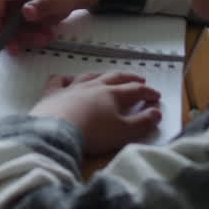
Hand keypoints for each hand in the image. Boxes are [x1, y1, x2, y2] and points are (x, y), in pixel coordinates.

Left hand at [29, 72, 161, 155]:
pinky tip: (67, 80)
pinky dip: (64, 79)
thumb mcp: (123, 133)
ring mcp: (71, 88)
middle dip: (129, 79)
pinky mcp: (52, 94)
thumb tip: (157, 112)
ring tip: (108, 77)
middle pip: (115, 78)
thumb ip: (142, 123)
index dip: (147, 93)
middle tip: (139, 80)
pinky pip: (58, 81)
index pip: (135, 91)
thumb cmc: (93, 133)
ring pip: (89, 76)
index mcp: (112, 95)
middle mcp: (93, 86)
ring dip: (101, 75)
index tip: (156, 96)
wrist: (56, 132)